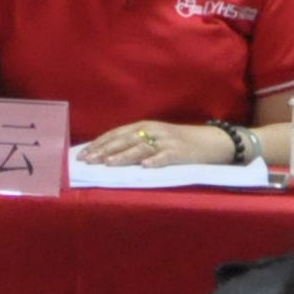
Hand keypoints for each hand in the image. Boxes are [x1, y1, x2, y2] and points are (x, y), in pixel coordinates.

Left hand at [82, 121, 213, 166]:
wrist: (211, 141)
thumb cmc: (179, 142)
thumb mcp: (154, 137)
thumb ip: (134, 142)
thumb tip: (106, 154)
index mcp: (144, 126)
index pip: (116, 134)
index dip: (99, 144)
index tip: (82, 154)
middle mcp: (153, 131)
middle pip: (124, 140)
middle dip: (104, 150)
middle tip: (87, 161)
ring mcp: (166, 141)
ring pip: (141, 148)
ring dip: (124, 156)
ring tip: (109, 163)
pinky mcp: (180, 152)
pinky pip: (166, 156)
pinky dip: (155, 161)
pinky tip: (145, 167)